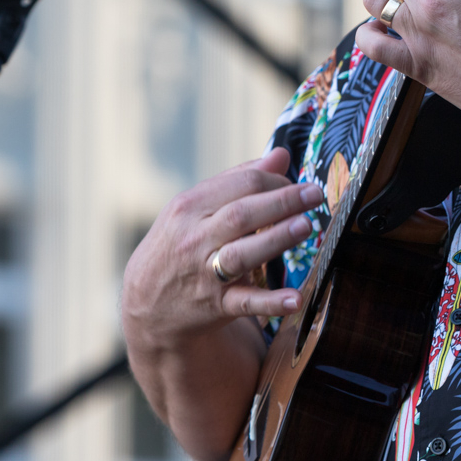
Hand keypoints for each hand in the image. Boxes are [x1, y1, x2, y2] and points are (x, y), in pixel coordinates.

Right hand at [121, 148, 323, 352]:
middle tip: (315, 194)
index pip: (241, 184)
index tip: (301, 184)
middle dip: (282, 202)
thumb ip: (240, 180)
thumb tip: (282, 155)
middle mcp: (196, 238)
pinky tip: (296, 298)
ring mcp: (205, 273)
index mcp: (191, 206)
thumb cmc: (181, 243)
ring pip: (242, 254)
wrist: (146, 304)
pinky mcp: (216, 306)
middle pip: (243, 214)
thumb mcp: (197, 207)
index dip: (277, 181)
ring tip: (306, 226)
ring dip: (276, 239)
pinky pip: (246, 303)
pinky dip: (271, 302)